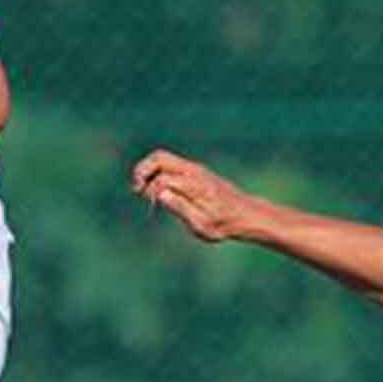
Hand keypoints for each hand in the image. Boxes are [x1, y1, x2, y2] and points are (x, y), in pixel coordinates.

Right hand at [130, 149, 254, 242]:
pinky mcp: (195, 172)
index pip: (162, 178)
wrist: (245, 214)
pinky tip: (158, 191)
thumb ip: (180, 207)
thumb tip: (160, 194)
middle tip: (137, 189)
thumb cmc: (223, 224)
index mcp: (194, 184)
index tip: (151, 205)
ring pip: (163, 158)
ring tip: (144, 190)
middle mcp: (193, 171)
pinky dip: (158, 173)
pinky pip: (170, 164)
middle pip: (158, 157)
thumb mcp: (201, 224)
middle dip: (142, 170)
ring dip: (149, 171)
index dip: (150, 191)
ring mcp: (194, 169)